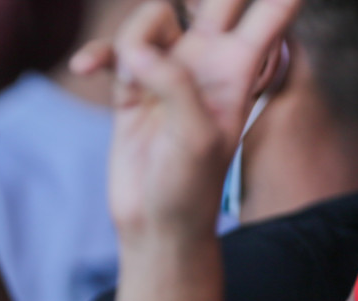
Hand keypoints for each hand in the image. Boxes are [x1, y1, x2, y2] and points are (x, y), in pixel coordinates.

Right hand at [73, 0, 298, 235]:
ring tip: (126, 72)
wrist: (155, 223)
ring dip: (133, 31)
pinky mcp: (132, 88)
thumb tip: (134, 51)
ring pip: (154, 17)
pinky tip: (82, 67)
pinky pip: (114, 52)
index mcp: (241, 65)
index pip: (275, 8)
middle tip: (169, 18)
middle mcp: (208, 59)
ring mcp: (169, 71)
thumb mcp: (196, 136)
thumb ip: (173, 85)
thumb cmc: (190, 186)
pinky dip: (96, 53)